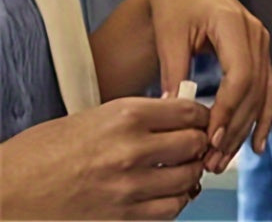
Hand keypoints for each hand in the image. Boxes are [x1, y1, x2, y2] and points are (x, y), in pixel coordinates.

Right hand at [0, 97, 207, 219]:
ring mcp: (127, 188)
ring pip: (187, 180)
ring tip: (183, 171)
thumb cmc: (43, 151)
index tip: (201, 120)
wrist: (8, 191)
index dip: (202, 116)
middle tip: (195, 146)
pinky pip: (167, 211)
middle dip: (200, 145)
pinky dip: (175, 203)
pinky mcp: (119, 219)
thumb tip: (175, 116)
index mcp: (127, 116)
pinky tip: (167, 195)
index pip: (190, 111)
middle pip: (195, 144)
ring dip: (190, 175)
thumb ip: (139, 116)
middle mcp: (132, 150)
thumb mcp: (96, 116)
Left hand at [147, 0, 271, 171]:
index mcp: (232, 22)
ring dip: (245, 129)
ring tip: (223, 159)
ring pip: (261, 92)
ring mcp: (261, 42)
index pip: (240, 74)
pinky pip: (265, 88)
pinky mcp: (259, 52)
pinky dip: (262, 117)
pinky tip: (256, 143)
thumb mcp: (169, 35)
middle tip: (212, 160)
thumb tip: (173, 109)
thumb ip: (174, 70)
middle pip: (253, 88)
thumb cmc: (175, 5)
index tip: (209, 138)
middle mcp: (254, 32)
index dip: (228, 109)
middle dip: (235, 127)